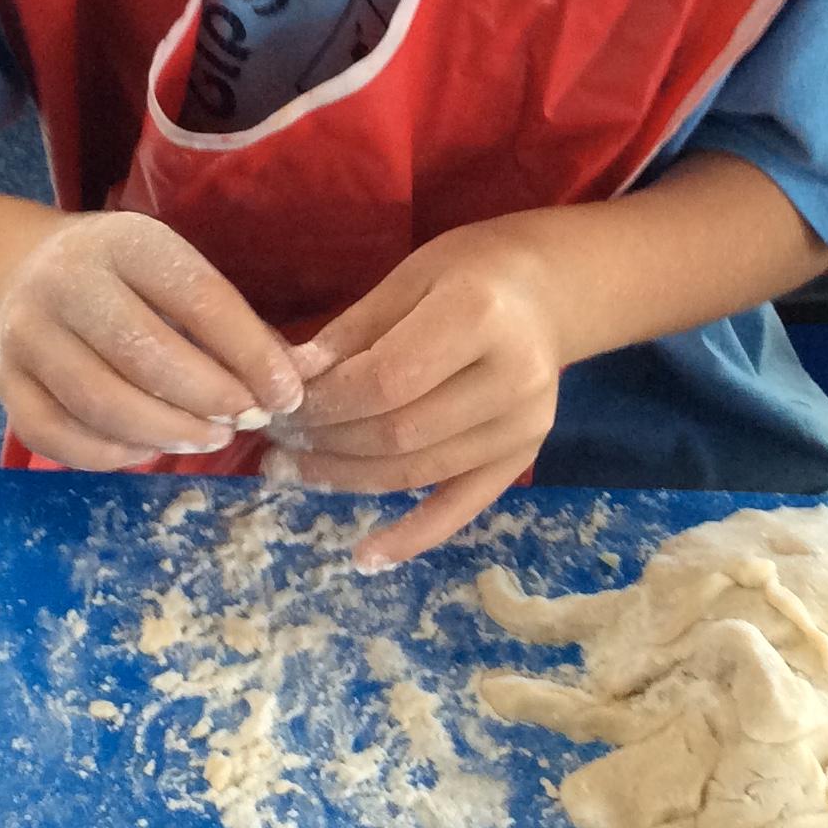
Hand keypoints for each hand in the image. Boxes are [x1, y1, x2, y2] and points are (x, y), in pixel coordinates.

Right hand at [0, 212, 304, 469]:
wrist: (21, 272)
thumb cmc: (125, 282)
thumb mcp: (175, 274)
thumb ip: (233, 325)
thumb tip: (292, 381)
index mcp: (127, 243)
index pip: (198, 297)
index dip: (249, 353)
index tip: (287, 394)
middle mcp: (68, 282)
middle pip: (146, 355)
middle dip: (210, 399)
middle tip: (247, 420)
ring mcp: (28, 333)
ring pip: (101, 402)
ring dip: (167, 433)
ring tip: (208, 438)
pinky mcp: (5, 380)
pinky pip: (57, 436)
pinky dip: (110, 455)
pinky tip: (148, 450)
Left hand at [276, 218, 568, 570]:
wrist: (553, 292)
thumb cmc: (472, 271)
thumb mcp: (409, 278)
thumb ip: (351, 333)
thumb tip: (287, 380)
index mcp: (478, 316)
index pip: (385, 380)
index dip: (324, 403)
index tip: (278, 405)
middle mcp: (509, 379)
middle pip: (398, 432)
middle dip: (325, 441)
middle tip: (274, 439)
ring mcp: (521, 427)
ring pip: (417, 471)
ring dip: (346, 479)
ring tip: (291, 471)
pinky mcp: (522, 457)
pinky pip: (461, 508)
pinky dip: (412, 537)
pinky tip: (365, 556)